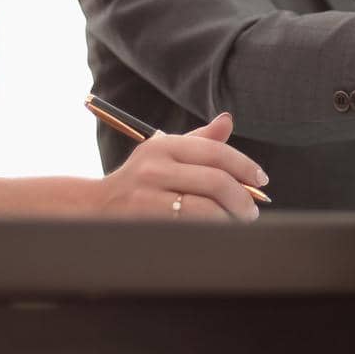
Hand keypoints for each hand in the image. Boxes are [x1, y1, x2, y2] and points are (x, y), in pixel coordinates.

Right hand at [98, 112, 267, 221]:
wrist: (92, 208)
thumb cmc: (139, 180)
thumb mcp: (165, 154)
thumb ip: (199, 141)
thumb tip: (228, 121)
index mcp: (164, 145)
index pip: (216, 152)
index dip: (245, 166)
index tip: (261, 180)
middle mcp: (154, 167)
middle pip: (215, 181)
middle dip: (243, 198)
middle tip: (252, 210)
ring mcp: (146, 196)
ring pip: (205, 208)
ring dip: (229, 218)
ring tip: (238, 222)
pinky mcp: (143, 222)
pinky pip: (189, 228)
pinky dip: (211, 231)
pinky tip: (218, 232)